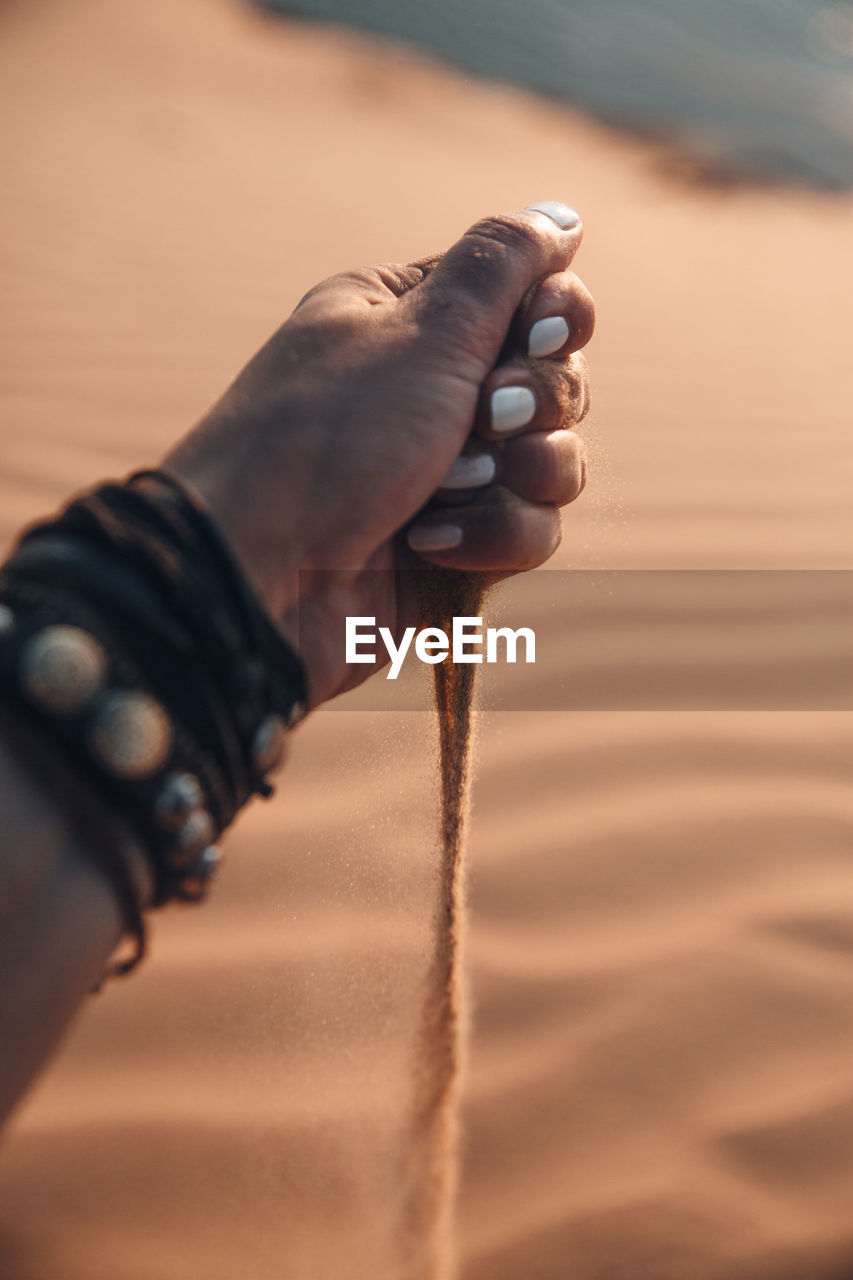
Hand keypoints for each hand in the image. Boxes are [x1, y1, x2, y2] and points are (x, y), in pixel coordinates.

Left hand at [163, 204, 593, 706]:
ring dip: (521, 474)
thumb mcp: (418, 330)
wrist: (259, 576)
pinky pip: (529, 530)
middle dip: (536, 403)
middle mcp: (433, 391)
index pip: (532, 297)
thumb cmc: (325, 439)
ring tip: (453, 485)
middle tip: (486, 416)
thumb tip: (562, 213)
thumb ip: (501, 266)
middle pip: (556, 380)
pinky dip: (491, 536)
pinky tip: (427, 544)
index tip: (541, 333)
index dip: (557, 316)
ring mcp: (447, 473)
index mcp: (411, 319)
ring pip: (555, 462)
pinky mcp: (457, 545)